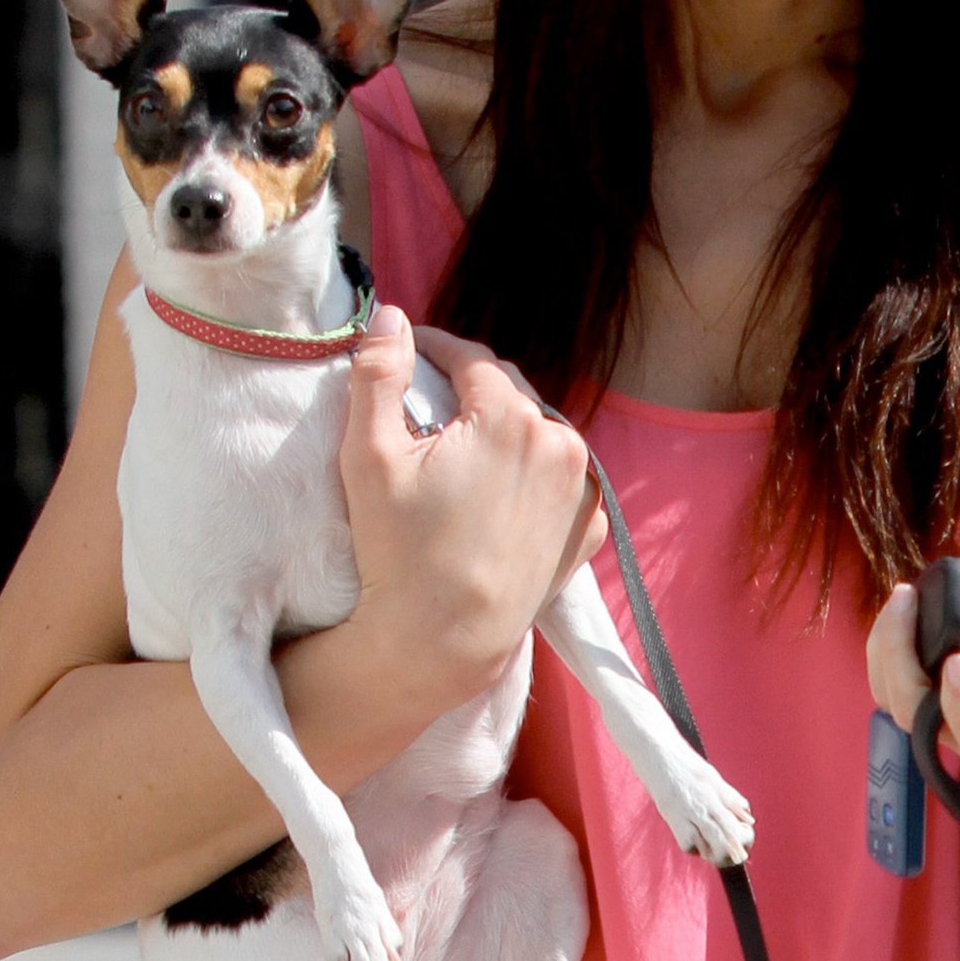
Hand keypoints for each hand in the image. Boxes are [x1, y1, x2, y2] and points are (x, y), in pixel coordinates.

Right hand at [340, 308, 604, 702]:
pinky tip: (497, 493)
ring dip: (504, 430)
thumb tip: (390, 317)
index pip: (471, 358)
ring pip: (538, 433)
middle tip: (428, 405)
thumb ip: (377, 375)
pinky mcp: (590, 528)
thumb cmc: (398, 552)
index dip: (435, 349)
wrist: (443, 643)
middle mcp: (562, 443)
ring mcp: (582, 489)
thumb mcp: (369, 456)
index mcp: (511, 416)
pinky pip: (560, 480)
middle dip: (469, 391)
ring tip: (462, 449)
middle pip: (509, 393)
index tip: (410, 352)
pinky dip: (532, 476)